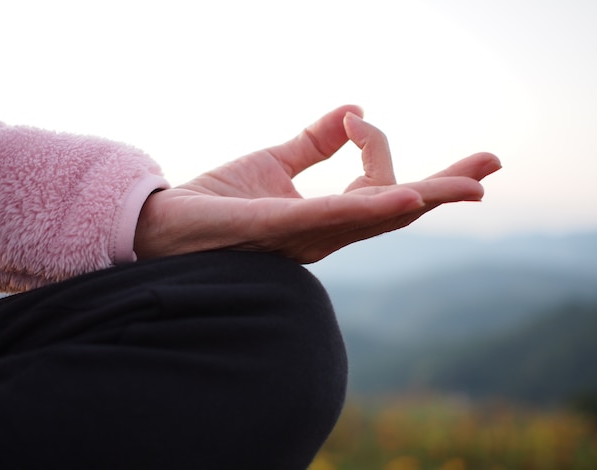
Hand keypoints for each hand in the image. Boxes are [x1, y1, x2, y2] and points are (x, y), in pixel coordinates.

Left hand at [134, 106, 500, 262]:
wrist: (163, 225)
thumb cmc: (217, 203)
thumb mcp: (273, 162)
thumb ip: (312, 144)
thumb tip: (349, 108)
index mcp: (326, 220)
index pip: (379, 186)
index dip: (378, 146)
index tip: (350, 117)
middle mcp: (325, 234)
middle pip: (398, 210)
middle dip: (446, 188)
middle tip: (490, 165)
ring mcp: (304, 236)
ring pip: (378, 215)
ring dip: (427, 196)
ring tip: (471, 181)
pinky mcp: (277, 228)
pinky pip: (331, 219)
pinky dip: (370, 206)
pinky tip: (406, 196)